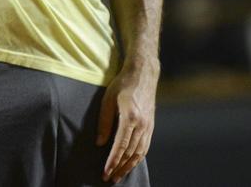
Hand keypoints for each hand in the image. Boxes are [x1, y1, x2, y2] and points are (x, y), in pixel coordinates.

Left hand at [96, 59, 158, 183]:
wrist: (143, 73)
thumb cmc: (123, 83)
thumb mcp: (108, 99)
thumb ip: (104, 122)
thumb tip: (100, 143)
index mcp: (130, 116)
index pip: (120, 146)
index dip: (112, 161)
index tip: (105, 172)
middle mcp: (141, 124)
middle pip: (130, 153)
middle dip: (119, 168)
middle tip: (109, 179)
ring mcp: (148, 125)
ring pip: (139, 153)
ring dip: (129, 167)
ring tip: (119, 176)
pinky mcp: (151, 125)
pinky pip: (145, 147)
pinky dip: (138, 158)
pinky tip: (131, 164)